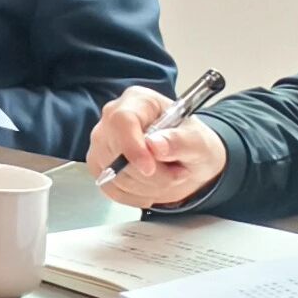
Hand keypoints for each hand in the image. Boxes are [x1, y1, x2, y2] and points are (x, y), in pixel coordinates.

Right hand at [86, 87, 224, 207]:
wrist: (189, 161)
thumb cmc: (193, 144)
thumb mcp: (199, 141)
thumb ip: (180, 141)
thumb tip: (155, 145)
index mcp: (138, 101)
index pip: (122, 121)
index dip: (132, 147)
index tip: (149, 168)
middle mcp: (112, 118)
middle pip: (116, 152)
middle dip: (150, 174)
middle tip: (178, 173)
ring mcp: (102, 143)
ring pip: (113, 175)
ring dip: (146, 186)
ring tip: (167, 177)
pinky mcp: (99, 165)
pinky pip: (110, 189)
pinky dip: (134, 196)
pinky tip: (151, 188)